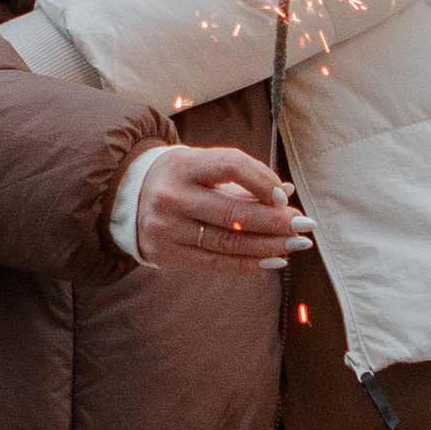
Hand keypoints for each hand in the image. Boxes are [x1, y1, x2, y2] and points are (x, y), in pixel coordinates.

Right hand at [132, 145, 309, 273]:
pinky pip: (216, 263)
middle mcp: (172, 197)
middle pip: (233, 213)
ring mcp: (167, 229)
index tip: (283, 196)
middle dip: (275, 221)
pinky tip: (274, 261)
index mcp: (184, 165)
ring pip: (227, 242)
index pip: (230, 166)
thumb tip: (286, 193)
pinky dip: (248, 264)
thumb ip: (244, 178)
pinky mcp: (167, 254)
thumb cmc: (179, 177)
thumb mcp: (203, 166)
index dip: (261, 181)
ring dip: (268, 246)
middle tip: (304, 226)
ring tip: (296, 245)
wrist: (125, 198)